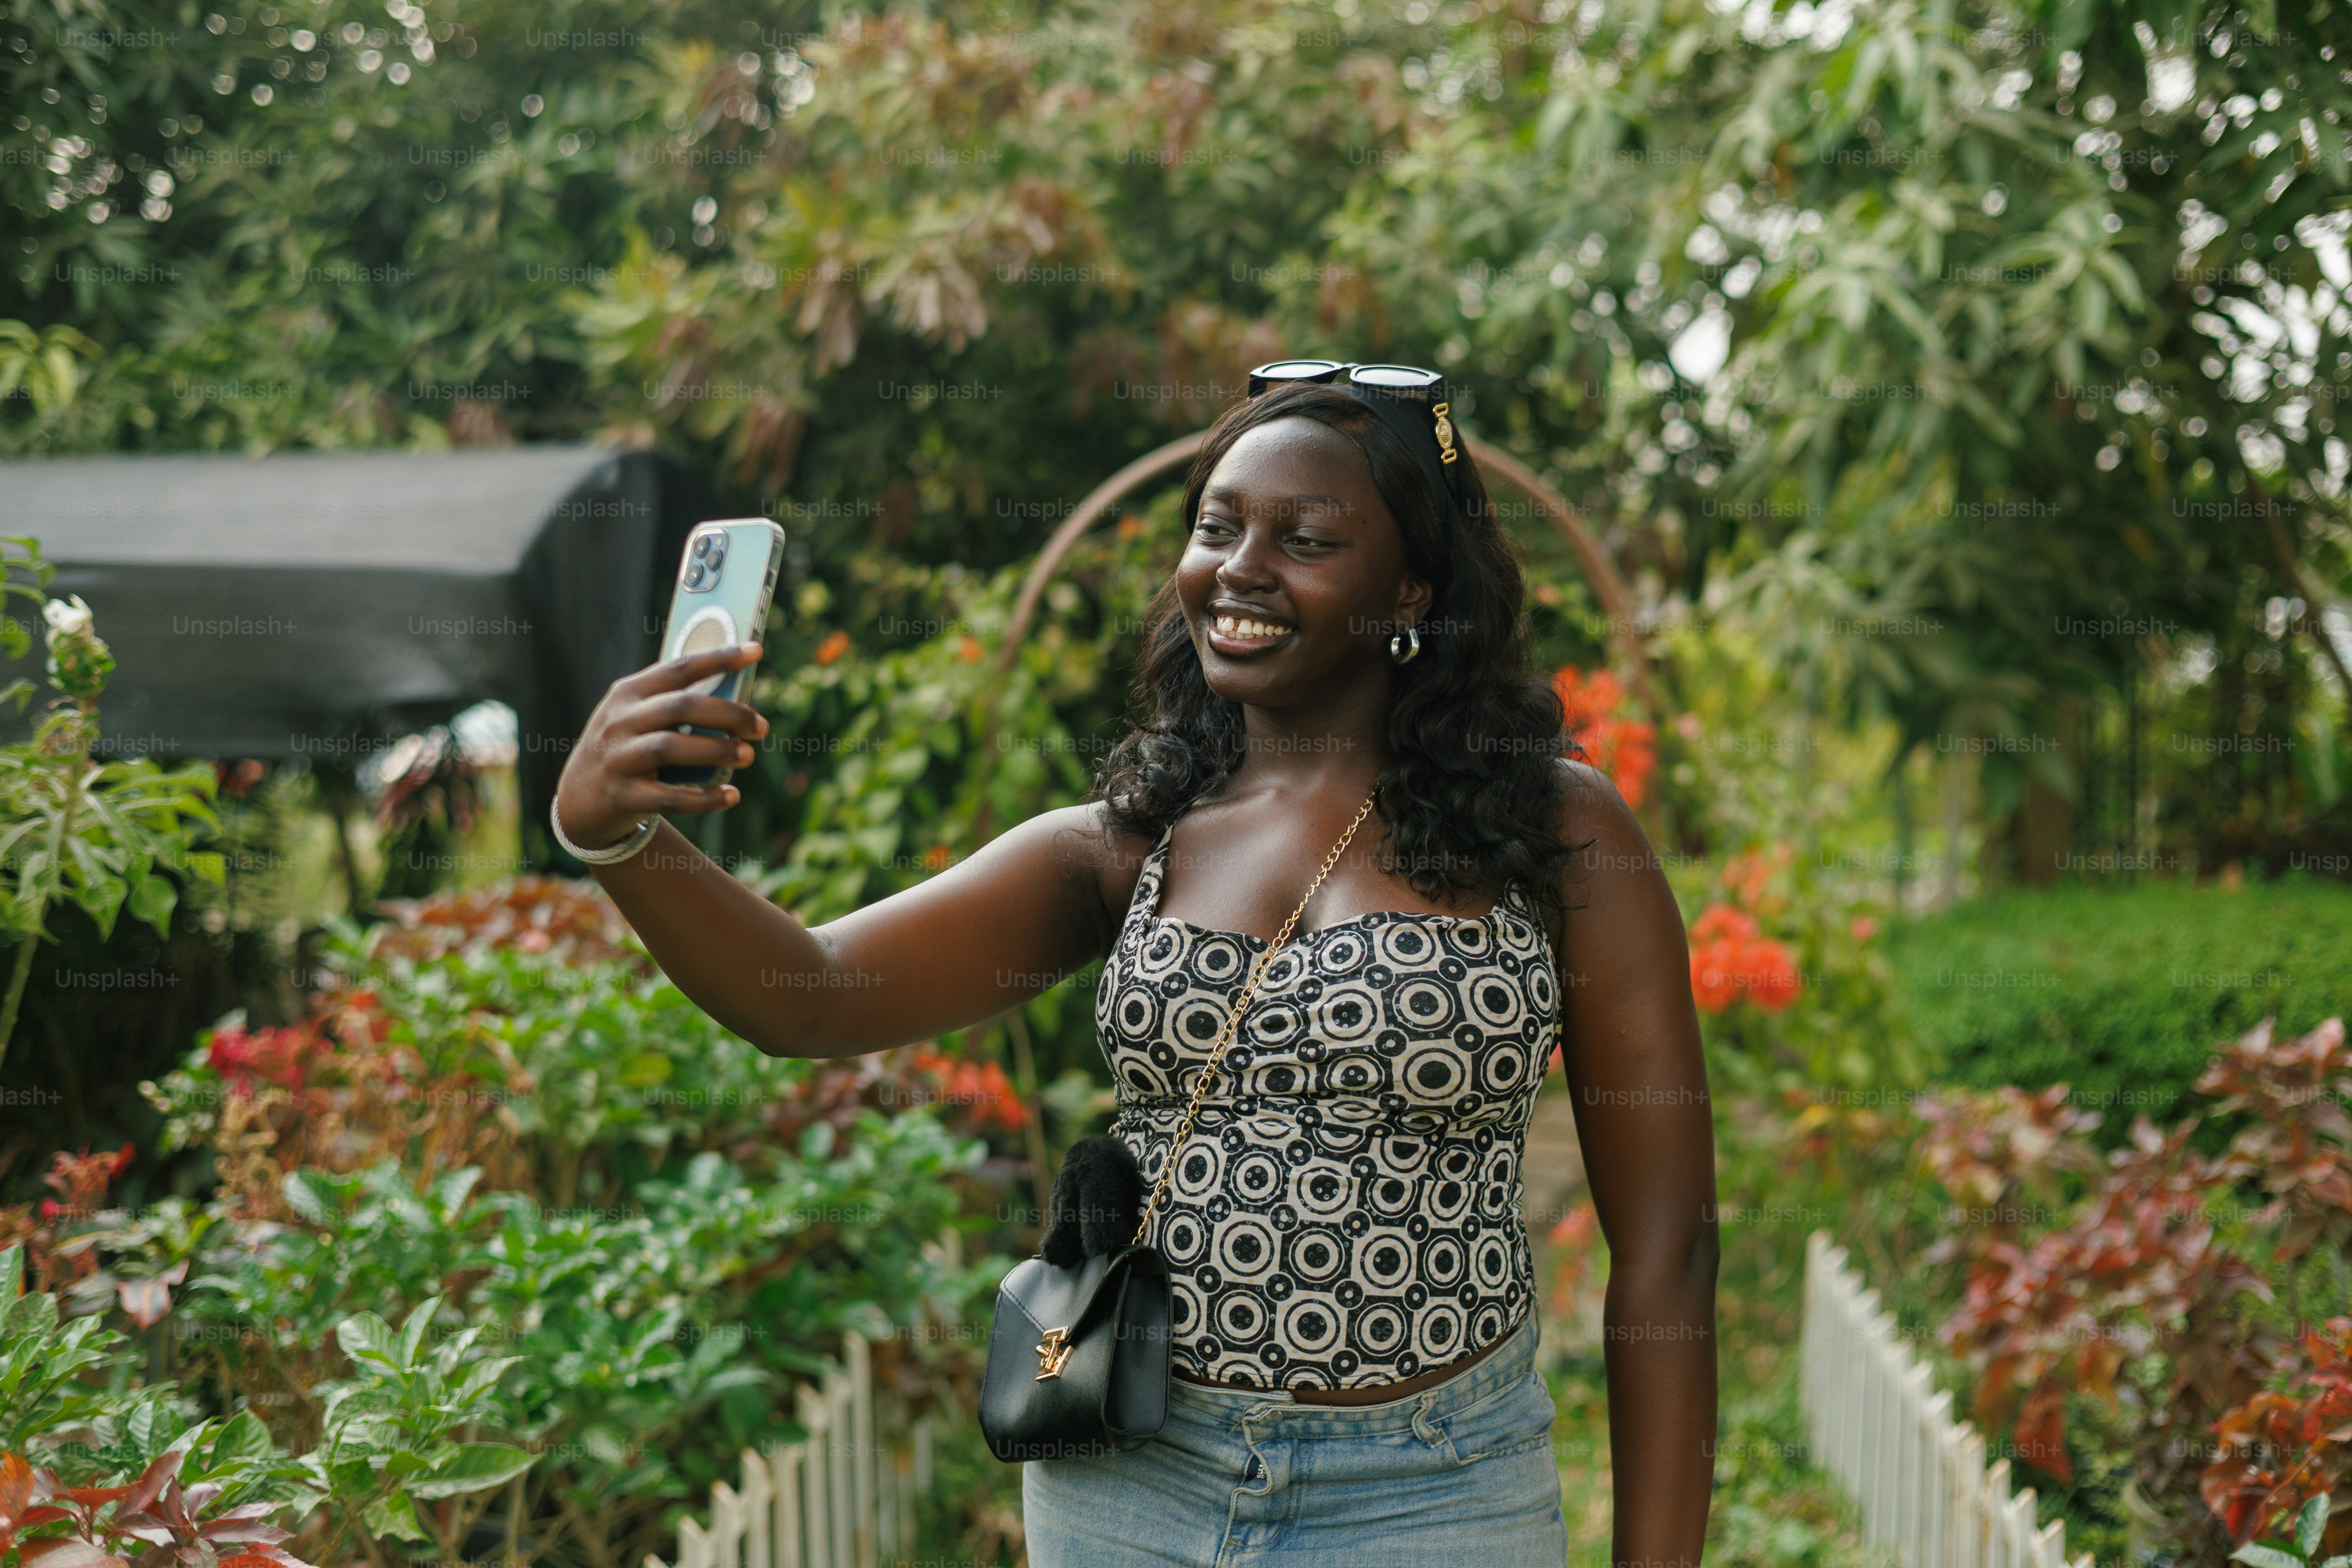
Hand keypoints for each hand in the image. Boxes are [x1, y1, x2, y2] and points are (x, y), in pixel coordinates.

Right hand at [554, 643, 767, 848]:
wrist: (579, 799)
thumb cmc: (626, 748)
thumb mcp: (638, 717)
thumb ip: (675, 704)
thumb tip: (736, 697)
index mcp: (628, 693)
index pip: (679, 668)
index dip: (719, 657)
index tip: (756, 650)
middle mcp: (620, 721)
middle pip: (680, 707)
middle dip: (728, 714)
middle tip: (760, 727)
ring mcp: (617, 758)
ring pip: (670, 747)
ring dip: (716, 751)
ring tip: (747, 755)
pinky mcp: (621, 795)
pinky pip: (669, 797)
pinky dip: (704, 798)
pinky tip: (731, 796)